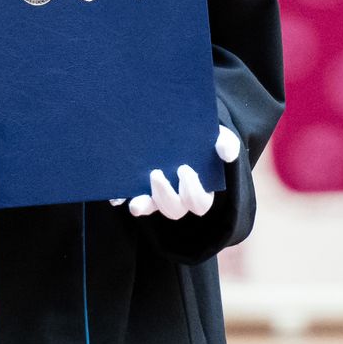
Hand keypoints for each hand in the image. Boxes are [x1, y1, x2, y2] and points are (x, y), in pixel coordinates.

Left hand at [115, 126, 241, 219]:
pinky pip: (129, 198)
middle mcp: (178, 198)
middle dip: (165, 195)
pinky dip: (121, 199)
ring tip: (135, 198)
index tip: (184, 169)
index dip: (192, 191)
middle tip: (156, 173)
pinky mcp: (138, 188)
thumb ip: (226, 144)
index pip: (199, 203)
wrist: (186, 133)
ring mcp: (157, 194)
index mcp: (201, 192)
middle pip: (173, 210)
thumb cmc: (206, 142)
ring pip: (150, 207)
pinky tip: (116, 197)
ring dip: (142, 204)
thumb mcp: (220, 140)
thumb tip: (225, 150)